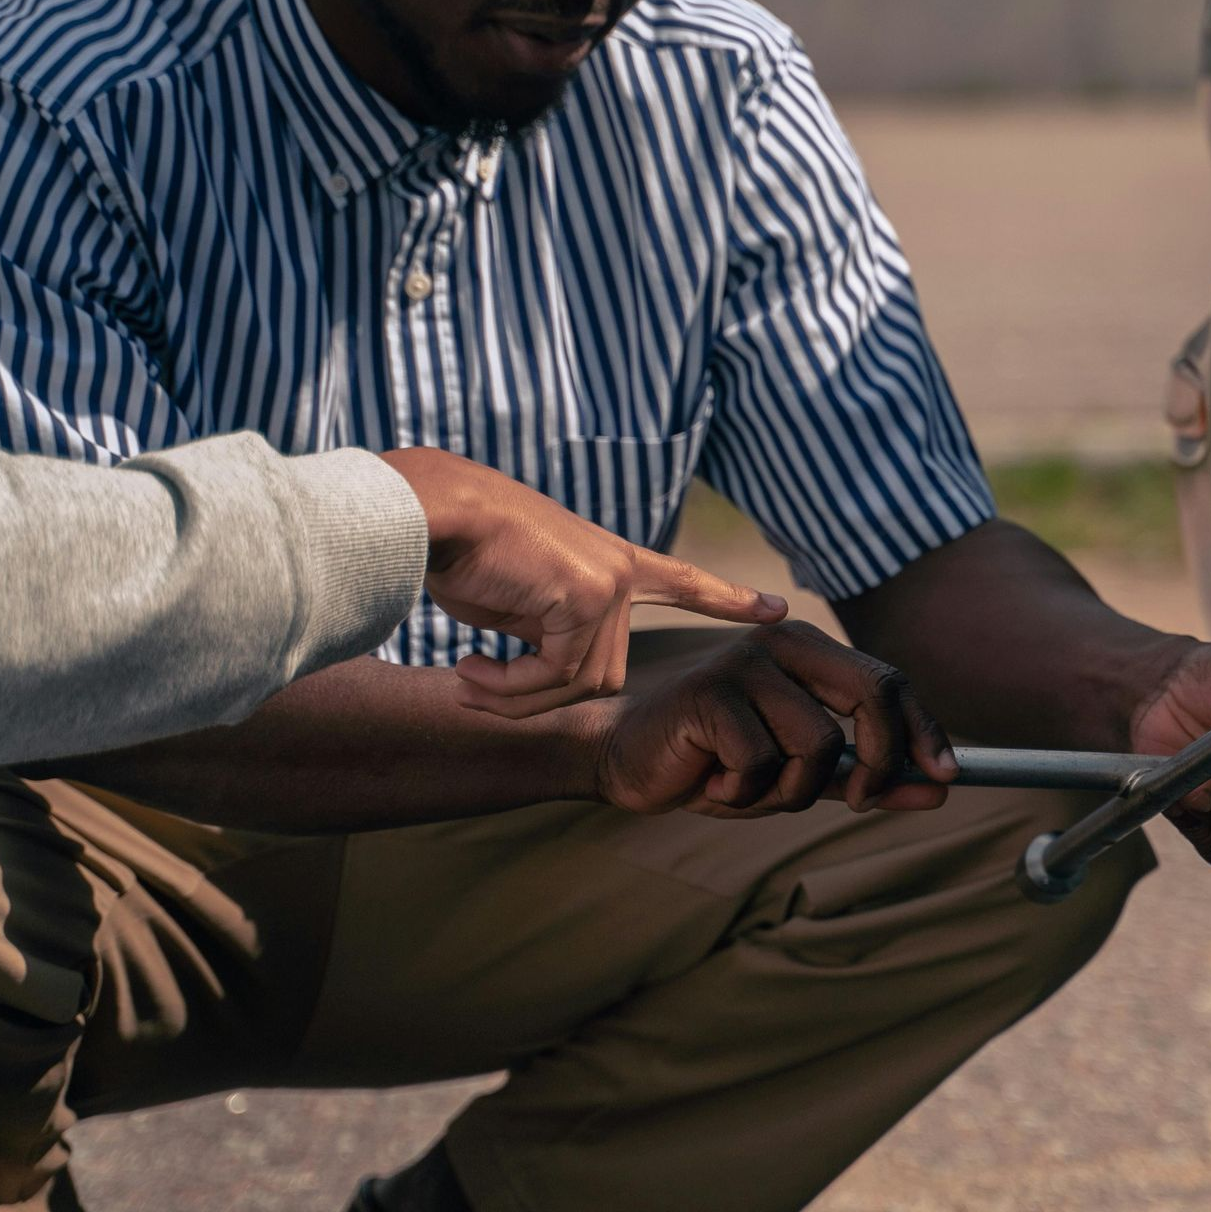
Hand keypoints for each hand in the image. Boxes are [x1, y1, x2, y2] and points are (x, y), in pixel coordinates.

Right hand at [379, 449, 785, 714]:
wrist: (434, 514)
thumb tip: (555, 676)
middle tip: (478, 687)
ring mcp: (611, 580)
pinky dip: (509, 689)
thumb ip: (552, 632)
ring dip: (517, 697)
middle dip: (539, 695)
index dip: (726, 598)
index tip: (776, 609)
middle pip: (604, 673)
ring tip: (469, 678)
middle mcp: (620, 570)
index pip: (683, 581)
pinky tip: (470, 669)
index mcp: (611, 561)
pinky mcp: (589, 594)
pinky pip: (557, 676)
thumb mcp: (518, 600)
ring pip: (582, 683)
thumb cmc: (463, 553)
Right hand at [588, 618, 957, 816]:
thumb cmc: (715, 762)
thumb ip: (864, 778)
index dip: (925, 730)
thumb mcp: (800, 775)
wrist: (625, 759)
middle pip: (872, 695)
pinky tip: (711, 782)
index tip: (946, 777)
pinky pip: (762, 762)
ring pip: (818, 744)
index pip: (890, 681)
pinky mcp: (710, 692)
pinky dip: (744, 793)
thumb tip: (938, 790)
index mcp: (810, 651)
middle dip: (882, 760)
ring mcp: (745, 663)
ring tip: (748, 788)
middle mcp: (782, 642)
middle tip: (861, 801)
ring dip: (791, 790)